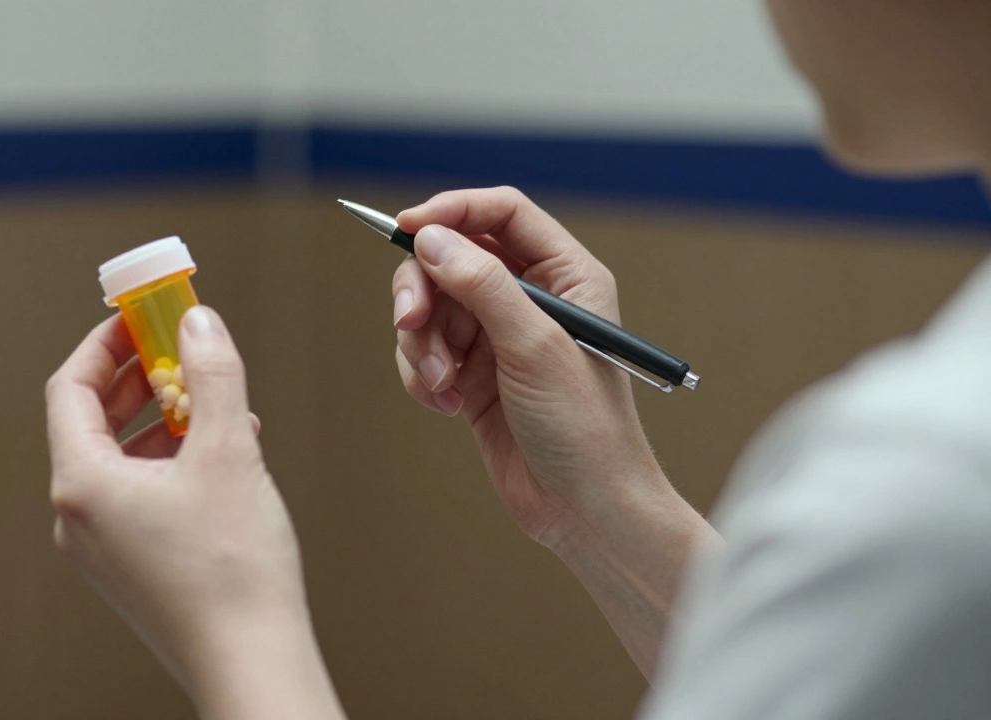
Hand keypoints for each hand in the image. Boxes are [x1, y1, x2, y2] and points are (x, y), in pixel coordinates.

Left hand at [45, 307, 308, 694]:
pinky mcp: (132, 565)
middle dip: (139, 378)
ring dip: (163, 419)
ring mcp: (103, 545)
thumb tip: (198, 325)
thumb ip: (212, 375)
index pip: (69, 387)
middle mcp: (78, 517)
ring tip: (214, 404)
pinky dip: (172, 461)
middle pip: (93, 421)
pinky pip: (139, 492)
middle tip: (178, 347)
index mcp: (82, 484)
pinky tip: (220, 456)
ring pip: (121, 458)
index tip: (138, 317)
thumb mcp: (226, 451)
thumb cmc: (231, 573)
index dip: (104, 343)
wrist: (250, 659)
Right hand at [392, 187, 664, 547]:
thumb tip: (432, 239)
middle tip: (410, 322)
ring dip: (422, 344)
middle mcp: (531, 298)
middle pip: (452, 258)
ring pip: (431, 308)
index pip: (501, 214)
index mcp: (566, 275)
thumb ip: (482, 286)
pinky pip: (425, 351)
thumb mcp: (534, 347)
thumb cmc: (585, 429)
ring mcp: (498, 337)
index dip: (452, 212)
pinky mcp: (473, 376)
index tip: (408, 227)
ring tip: (441, 386)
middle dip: (423, 290)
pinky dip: (423, 374)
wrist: (584, 509)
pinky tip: (445, 405)